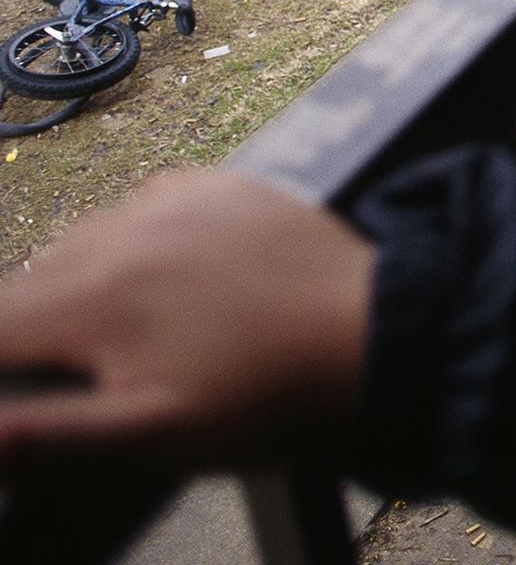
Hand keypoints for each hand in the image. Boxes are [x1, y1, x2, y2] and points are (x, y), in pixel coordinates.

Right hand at [0, 171, 372, 471]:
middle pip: (30, 279)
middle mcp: (123, 233)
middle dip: (31, 323)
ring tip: (128, 331)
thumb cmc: (270, 393)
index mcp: (94, 298)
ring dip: (81, 279)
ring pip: (85, 238)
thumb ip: (51, 431)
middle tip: (78, 367)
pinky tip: (170, 275)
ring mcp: (174, 200)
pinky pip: (147, 202)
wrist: (376, 329)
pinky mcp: (220, 186)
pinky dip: (139, 236)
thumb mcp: (155, 432)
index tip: (22, 371)